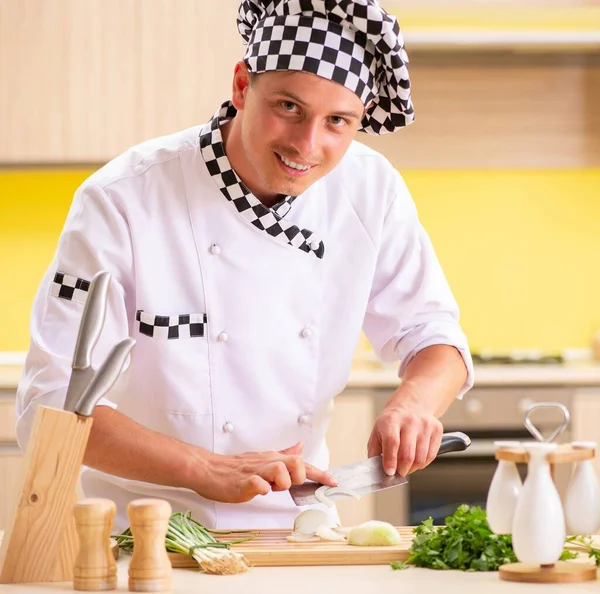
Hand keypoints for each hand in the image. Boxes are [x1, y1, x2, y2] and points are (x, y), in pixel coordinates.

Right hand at [198, 442, 336, 502]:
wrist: (209, 469)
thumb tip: (300, 448)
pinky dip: (262, 488)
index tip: (334, 482)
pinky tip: (259, 490)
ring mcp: (255, 472)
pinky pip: (257, 484)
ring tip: (270, 487)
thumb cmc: (236, 467)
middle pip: (296, 463)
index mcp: (273, 459)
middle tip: (287, 485)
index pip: (302, 464)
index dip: (320, 473)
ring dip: (281, 482)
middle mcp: (267, 462)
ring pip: (279, 470)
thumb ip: (283, 454)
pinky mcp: (242, 482)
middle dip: (299, 476)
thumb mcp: (264, 459)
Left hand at [367, 402, 442, 477]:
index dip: (390, 460)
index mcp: (391, 420)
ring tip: (406, 467)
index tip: (389, 472)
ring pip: (420, 458)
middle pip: (407, 453)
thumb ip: (374, 451)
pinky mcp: (436, 429)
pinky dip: (422, 464)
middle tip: (398, 472)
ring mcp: (425, 425)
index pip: (392, 442)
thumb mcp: (377, 431)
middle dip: (402, 469)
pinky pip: (431, 455)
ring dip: (412, 468)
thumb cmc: (392, 421)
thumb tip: (376, 469)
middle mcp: (409, 421)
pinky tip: (416, 460)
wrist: (412, 404)